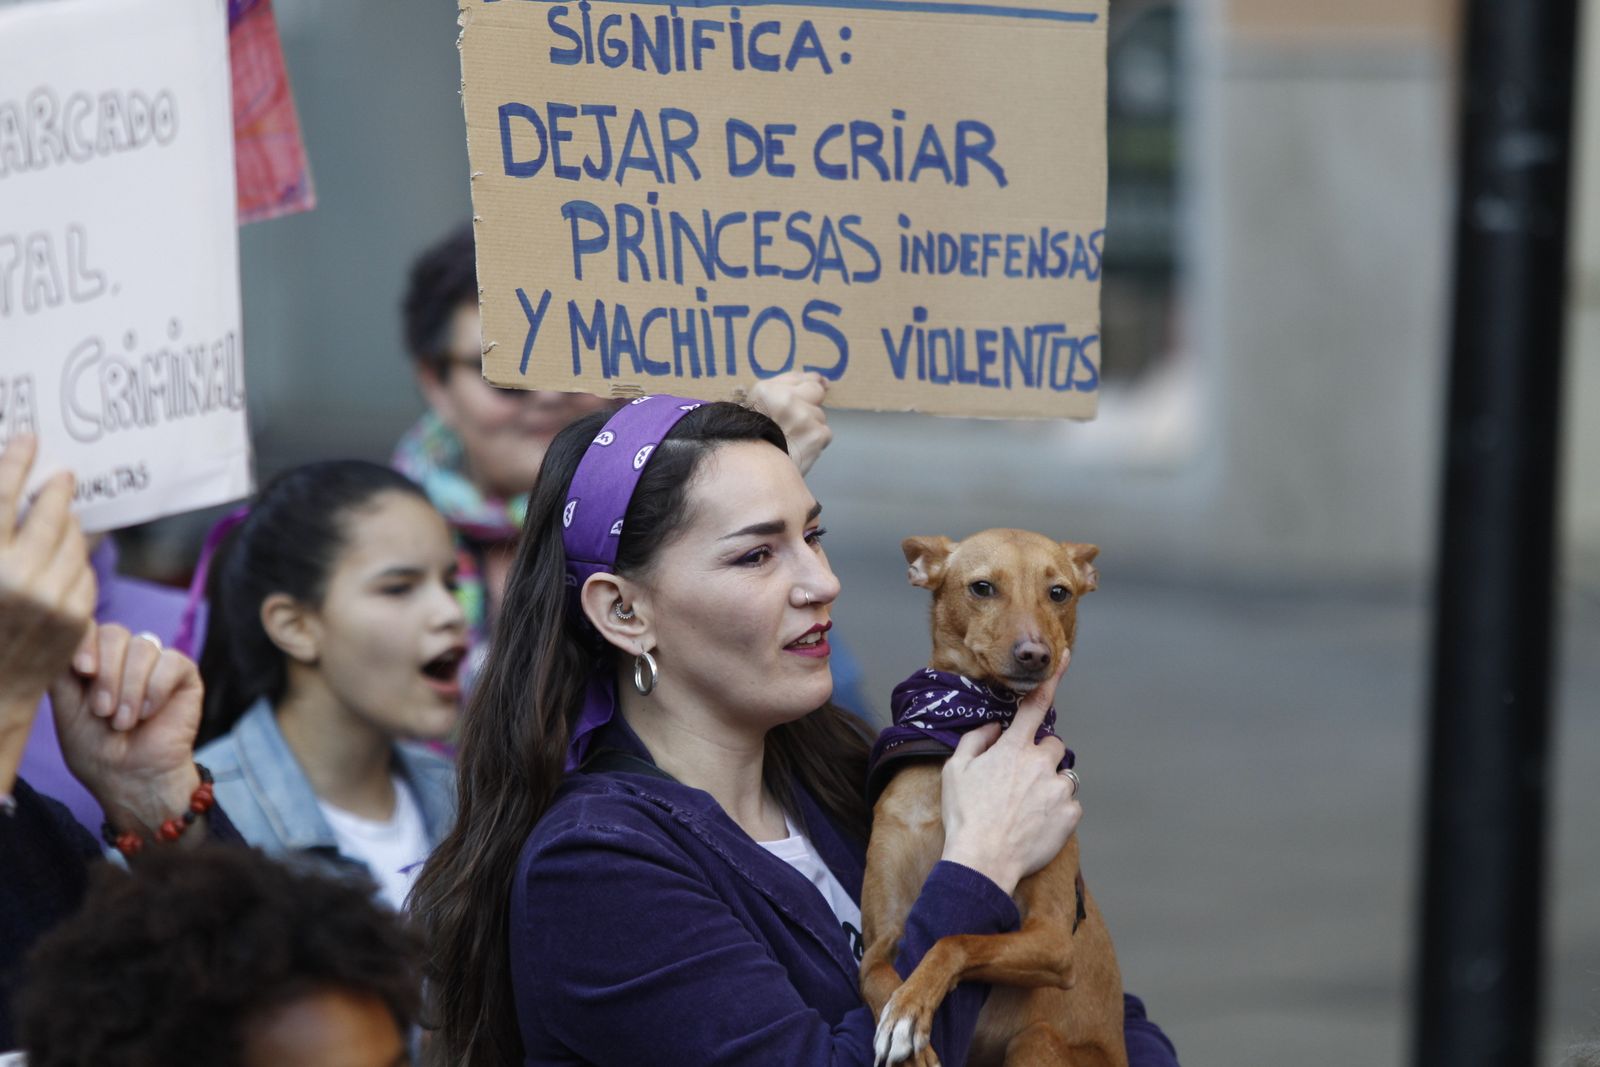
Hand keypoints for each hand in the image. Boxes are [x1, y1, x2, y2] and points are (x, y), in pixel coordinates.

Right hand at [0, 434, 95, 792]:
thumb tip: (9, 496)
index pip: (1, 498)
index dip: (16, 463)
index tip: (29, 439)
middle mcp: (20, 579)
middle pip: (49, 514)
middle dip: (55, 490)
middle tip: (60, 474)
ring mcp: (54, 599)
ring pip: (73, 540)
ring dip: (67, 524)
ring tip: (59, 515)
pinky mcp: (77, 617)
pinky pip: (84, 571)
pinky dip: (75, 559)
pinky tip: (63, 557)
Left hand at [49, 623, 204, 837]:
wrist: (132, 777)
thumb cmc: (97, 749)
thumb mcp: (67, 710)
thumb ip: (62, 673)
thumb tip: (64, 639)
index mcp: (94, 661)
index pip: (89, 628)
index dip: (85, 643)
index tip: (83, 671)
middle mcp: (124, 657)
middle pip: (115, 633)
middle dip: (107, 674)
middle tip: (103, 711)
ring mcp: (155, 663)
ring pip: (143, 647)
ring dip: (130, 689)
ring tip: (124, 722)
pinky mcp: (183, 674)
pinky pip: (171, 662)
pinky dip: (156, 689)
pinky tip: (148, 714)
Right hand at [747, 371, 831, 474]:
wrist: (756, 474)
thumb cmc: (753, 442)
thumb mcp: (756, 409)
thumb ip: (783, 388)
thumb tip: (820, 379)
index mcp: (766, 390)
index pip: (801, 378)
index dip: (807, 386)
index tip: (808, 393)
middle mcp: (786, 399)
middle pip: (816, 391)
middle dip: (810, 404)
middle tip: (795, 422)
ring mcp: (804, 416)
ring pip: (820, 415)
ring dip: (811, 426)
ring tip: (792, 440)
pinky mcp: (817, 435)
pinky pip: (825, 432)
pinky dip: (816, 442)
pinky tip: (800, 449)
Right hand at [937, 653, 1080, 894]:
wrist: (983, 861)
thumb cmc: (965, 815)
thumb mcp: (955, 771)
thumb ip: (975, 741)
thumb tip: (993, 729)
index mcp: (1014, 748)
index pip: (1035, 706)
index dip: (1051, 680)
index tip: (1064, 659)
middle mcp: (1041, 763)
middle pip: (1053, 745)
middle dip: (1040, 756)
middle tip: (1019, 780)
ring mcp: (1058, 789)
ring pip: (1062, 776)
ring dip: (1048, 784)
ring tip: (1025, 808)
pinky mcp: (1070, 815)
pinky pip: (1069, 804)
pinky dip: (1056, 811)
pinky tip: (1035, 824)